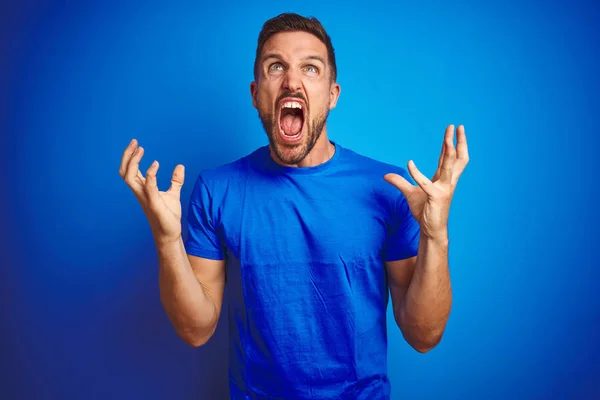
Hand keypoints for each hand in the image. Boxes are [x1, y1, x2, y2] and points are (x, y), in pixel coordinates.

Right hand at [119, 138, 184, 242]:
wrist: (170, 233)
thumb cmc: (168, 216)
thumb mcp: (173, 194)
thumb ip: (175, 181)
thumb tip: (180, 166)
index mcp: (142, 189)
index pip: (129, 171)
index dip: (130, 157)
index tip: (137, 144)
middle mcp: (140, 193)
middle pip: (124, 172)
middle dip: (127, 156)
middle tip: (135, 142)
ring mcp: (145, 198)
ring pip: (129, 178)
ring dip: (133, 162)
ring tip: (141, 150)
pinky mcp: (154, 204)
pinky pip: (148, 187)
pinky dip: (150, 174)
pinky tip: (156, 164)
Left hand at [384, 125, 468, 239]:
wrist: (431, 229)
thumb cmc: (425, 211)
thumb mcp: (410, 193)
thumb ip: (399, 182)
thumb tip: (386, 175)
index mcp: (444, 179)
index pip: (448, 157)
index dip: (450, 143)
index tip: (453, 129)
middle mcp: (447, 182)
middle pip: (456, 158)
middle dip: (458, 142)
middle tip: (457, 126)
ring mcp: (444, 190)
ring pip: (449, 167)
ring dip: (448, 153)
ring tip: (447, 140)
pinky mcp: (436, 198)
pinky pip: (425, 184)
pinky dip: (416, 174)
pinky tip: (409, 164)